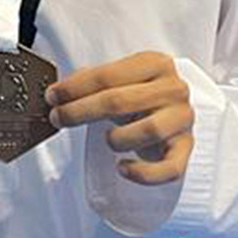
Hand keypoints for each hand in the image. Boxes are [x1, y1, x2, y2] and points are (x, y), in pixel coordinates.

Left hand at [46, 53, 195, 184]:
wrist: (174, 111)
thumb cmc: (141, 96)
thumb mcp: (121, 80)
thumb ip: (93, 82)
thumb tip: (60, 92)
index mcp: (156, 64)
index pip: (108, 75)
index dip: (75, 88)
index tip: (53, 97)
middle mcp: (173, 89)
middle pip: (119, 101)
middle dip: (80, 111)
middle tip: (58, 118)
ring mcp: (182, 119)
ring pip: (147, 131)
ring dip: (116, 139)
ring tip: (107, 139)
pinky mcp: (185, 148)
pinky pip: (168, 169)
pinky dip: (143, 174)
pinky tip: (123, 168)